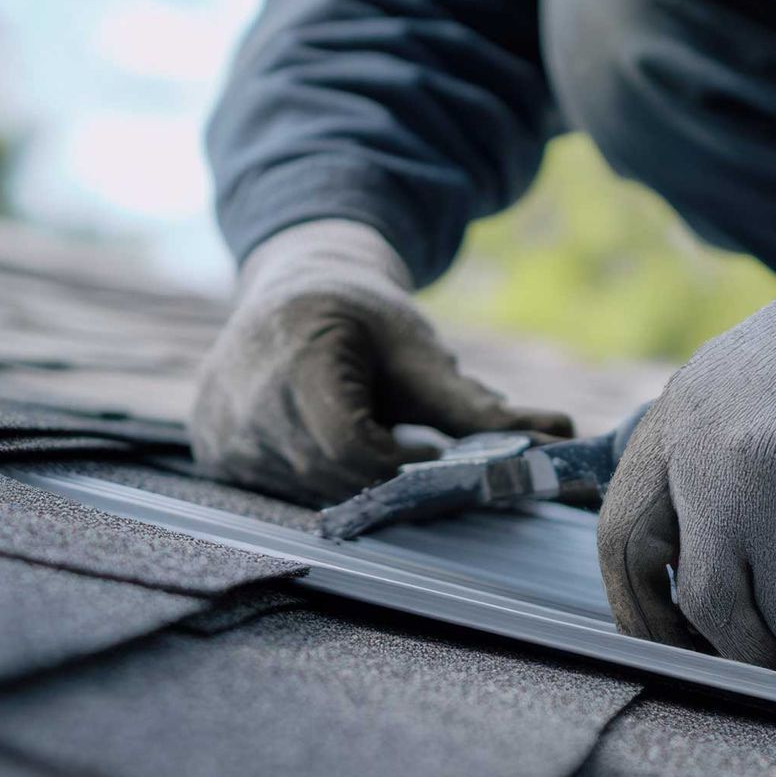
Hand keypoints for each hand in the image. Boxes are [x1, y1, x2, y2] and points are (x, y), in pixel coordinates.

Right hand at [191, 219, 572, 504]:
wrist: (291, 287)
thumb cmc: (362, 314)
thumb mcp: (417, 351)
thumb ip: (474, 406)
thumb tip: (560, 434)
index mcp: (294, 359)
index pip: (350, 445)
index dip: (396, 462)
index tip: (424, 450)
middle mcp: (244, 401)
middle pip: (332, 475)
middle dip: (383, 474)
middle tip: (411, 447)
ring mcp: (222, 431)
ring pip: (307, 489)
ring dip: (354, 477)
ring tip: (375, 434)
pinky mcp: (215, 449)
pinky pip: (279, 486)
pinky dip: (319, 474)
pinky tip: (337, 438)